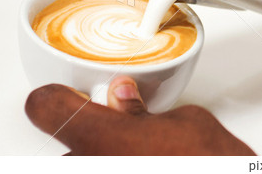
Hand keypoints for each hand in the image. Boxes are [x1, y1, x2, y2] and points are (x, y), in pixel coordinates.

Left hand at [25, 76, 254, 154]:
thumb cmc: (214, 164)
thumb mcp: (186, 121)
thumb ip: (145, 110)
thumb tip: (124, 98)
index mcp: (107, 139)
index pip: (47, 108)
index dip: (51, 97)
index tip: (58, 93)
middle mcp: (96, 166)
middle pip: (67, 144)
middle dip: (90, 133)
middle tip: (116, 127)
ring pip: (83, 163)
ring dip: (103, 154)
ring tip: (138, 152)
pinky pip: (102, 168)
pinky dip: (115, 161)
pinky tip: (144, 161)